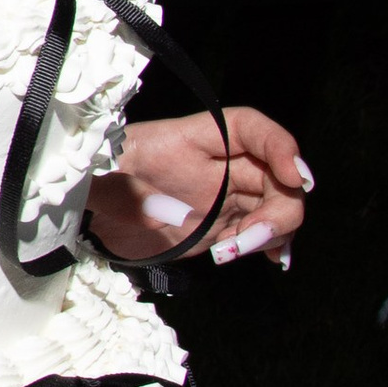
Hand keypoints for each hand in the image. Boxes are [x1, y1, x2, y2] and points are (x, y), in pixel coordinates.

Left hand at [87, 108, 311, 268]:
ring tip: (232, 252)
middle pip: (276, 173)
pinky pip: (264, 232)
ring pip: (278, 205)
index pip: (249, 128)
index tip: (295, 176)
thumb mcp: (99, 174)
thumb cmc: (97, 181)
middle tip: (249, 239)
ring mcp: (226, 196)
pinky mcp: (226, 225)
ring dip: (273, 232)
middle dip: (280, 207)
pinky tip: (260, 258)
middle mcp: (218, 164)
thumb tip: (151, 202)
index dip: (279, 146)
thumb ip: (118, 184)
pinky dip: (270, 245)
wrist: (92, 218)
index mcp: (193, 138)